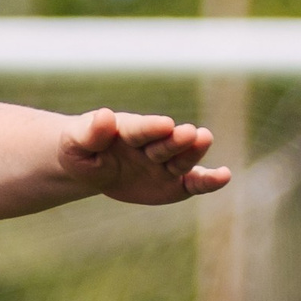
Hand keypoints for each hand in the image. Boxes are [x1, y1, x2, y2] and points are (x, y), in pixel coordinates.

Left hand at [56, 108, 226, 204]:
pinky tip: (224, 176)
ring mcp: (165, 164)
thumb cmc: (81, 150)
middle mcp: (152, 145)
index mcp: (128, 132)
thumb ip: (89, 133)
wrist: (90, 166)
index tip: (165, 124)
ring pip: (182, 160)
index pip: (141, 130)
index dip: (151, 128)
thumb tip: (103, 116)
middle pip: (166, 143)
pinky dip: (209, 181)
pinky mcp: (175, 183)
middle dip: (176, 140)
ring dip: (193, 153)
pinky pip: (194, 183)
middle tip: (189, 134)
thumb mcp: (76, 144)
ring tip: (205, 142)